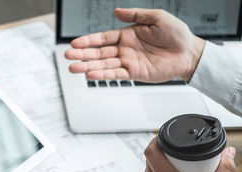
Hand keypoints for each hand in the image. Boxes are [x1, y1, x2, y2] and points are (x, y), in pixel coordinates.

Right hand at [65, 8, 204, 81]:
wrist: (189, 53)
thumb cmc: (176, 34)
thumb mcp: (156, 17)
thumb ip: (135, 15)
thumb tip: (117, 11)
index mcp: (127, 35)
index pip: (102, 38)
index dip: (88, 41)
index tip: (75, 43)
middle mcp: (125, 50)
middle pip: (98, 53)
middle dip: (82, 55)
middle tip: (68, 57)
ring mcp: (128, 62)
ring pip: (104, 65)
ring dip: (88, 66)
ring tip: (74, 68)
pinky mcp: (134, 73)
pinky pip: (116, 74)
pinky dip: (104, 75)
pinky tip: (92, 74)